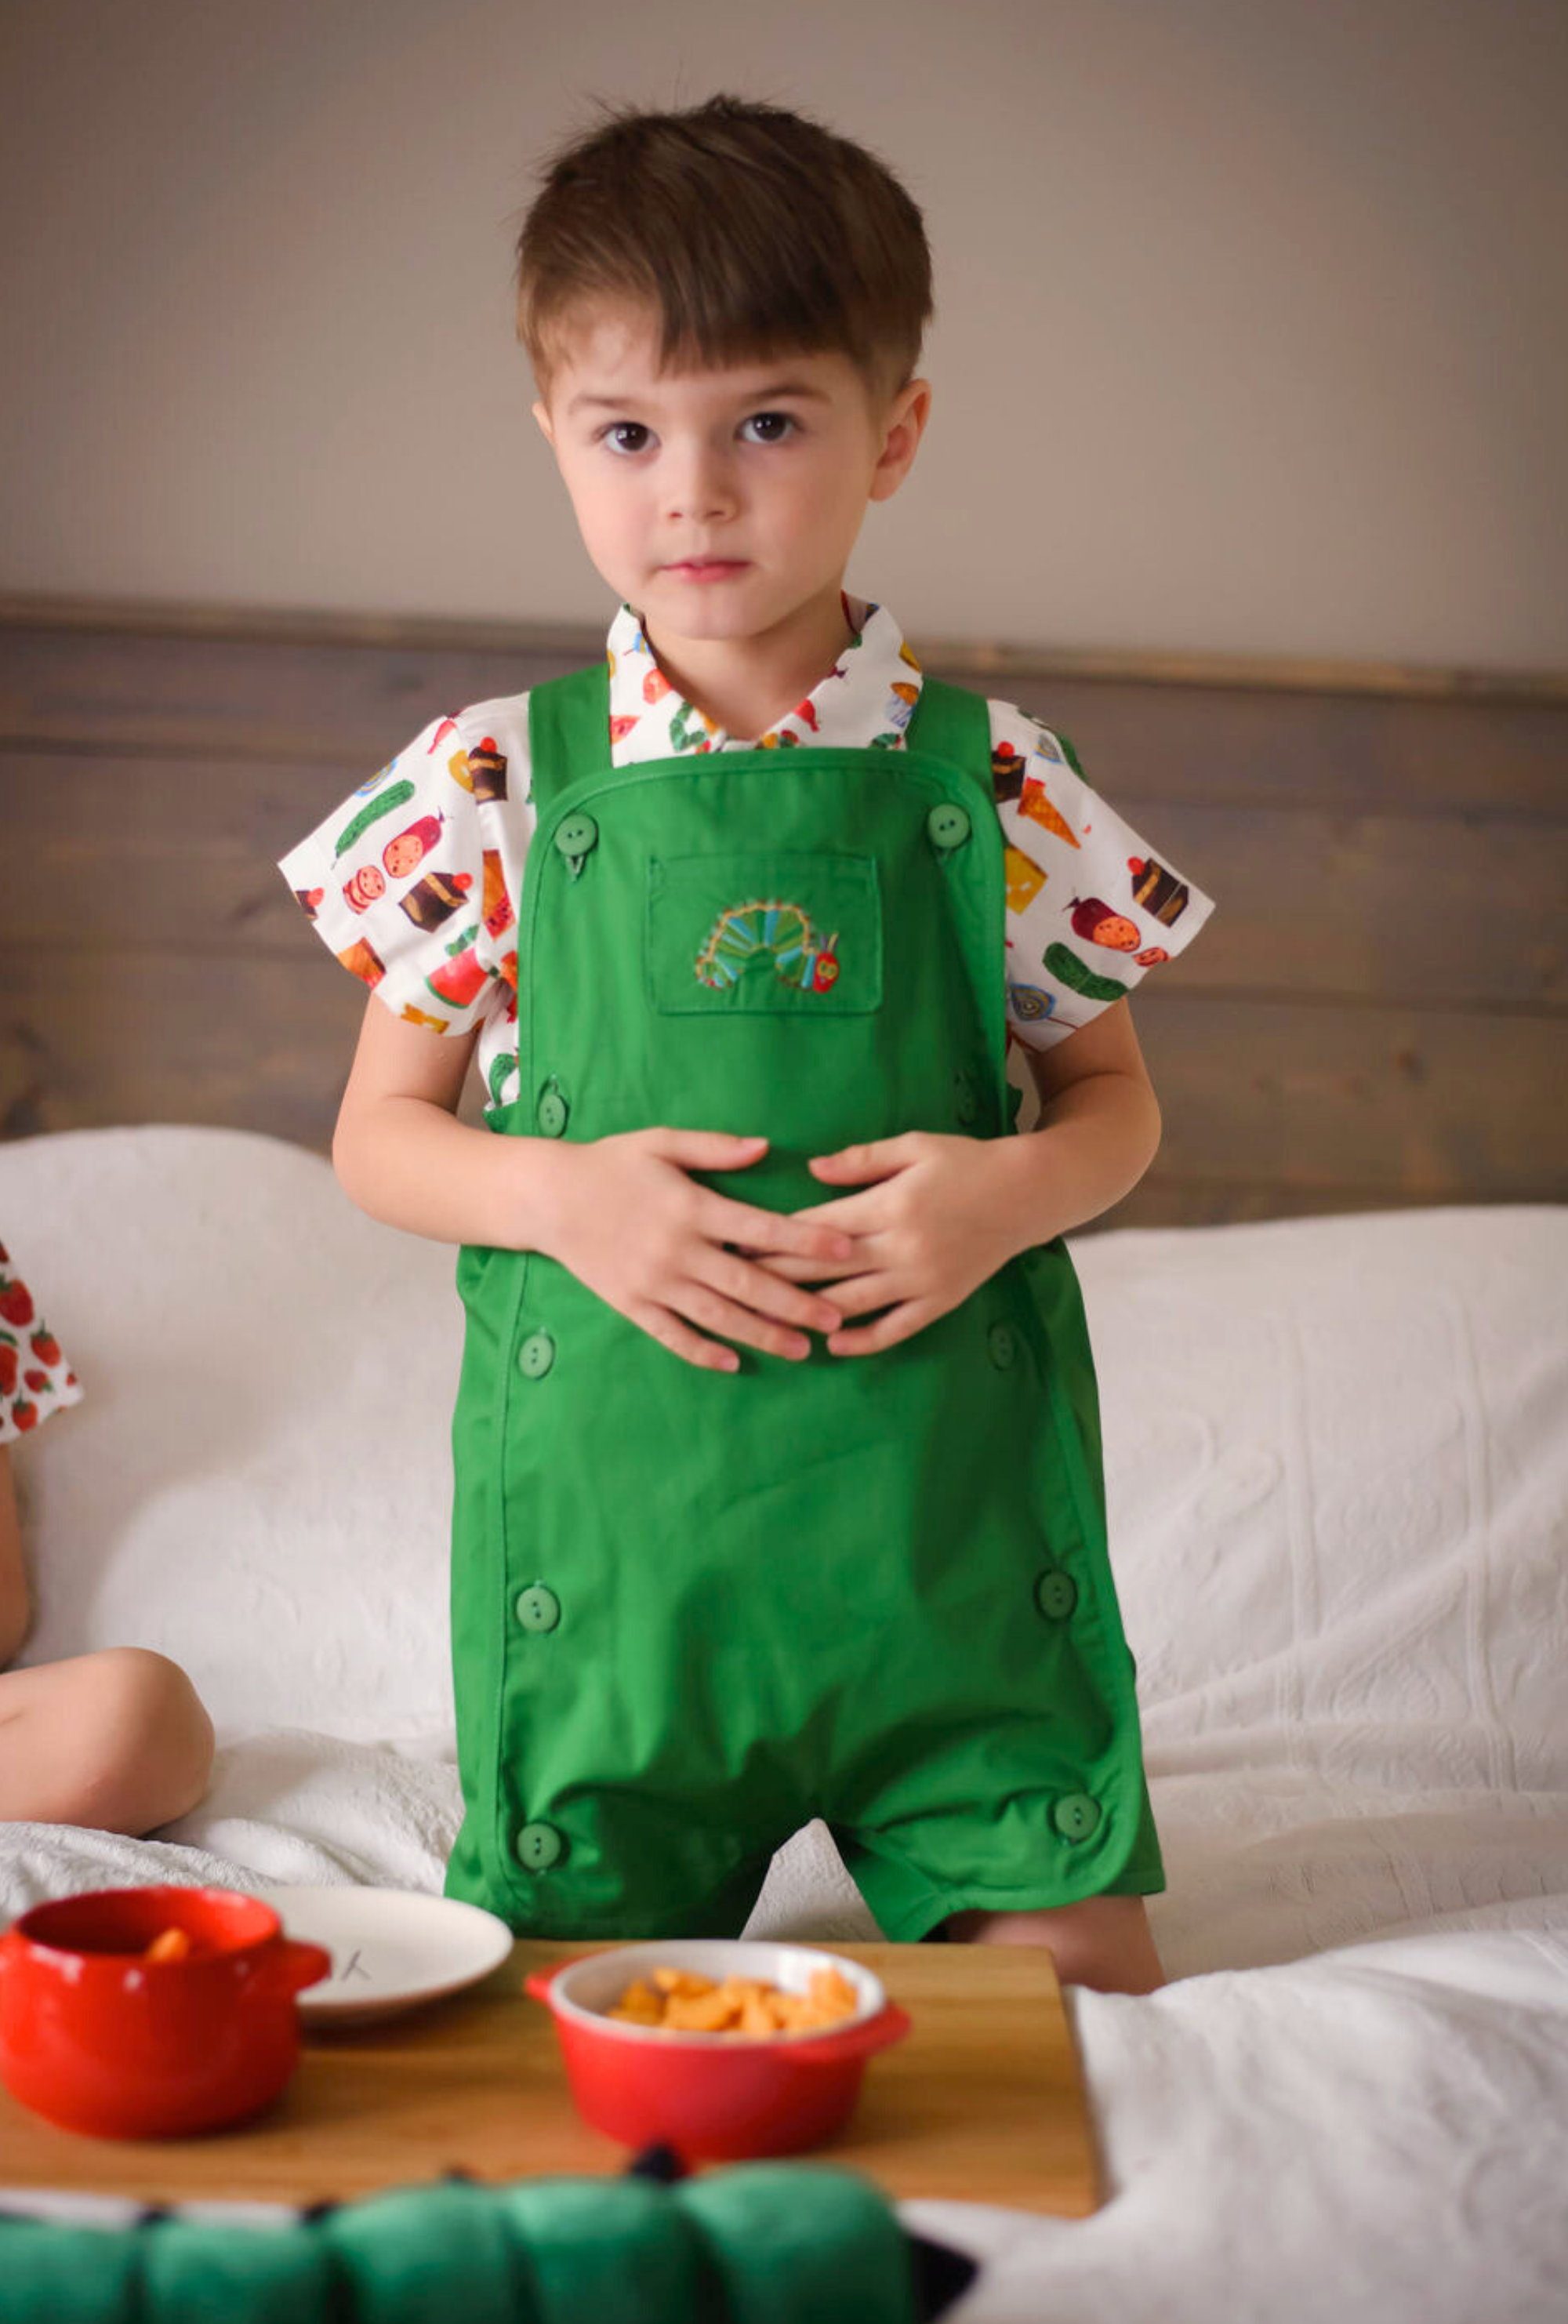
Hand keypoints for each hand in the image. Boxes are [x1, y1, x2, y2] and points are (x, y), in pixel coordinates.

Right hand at [532, 1128, 855, 1373]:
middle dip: (796, 1303)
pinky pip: (672, 1335)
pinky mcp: (632, 1304)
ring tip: (801, 1349)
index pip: (761, 1229)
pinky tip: (734, 1363)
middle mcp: (677, 1250)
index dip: (806, 1241)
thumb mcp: (662, 1142)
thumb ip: (715, 1147)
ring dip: (762, 1335)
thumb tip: (765, 1147)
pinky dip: (703, 1352)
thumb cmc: (611, 1164)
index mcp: (692, 1207)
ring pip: (717, 1316)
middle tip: (836, 1320)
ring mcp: (654, 1282)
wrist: (548, 1198)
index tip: (845, 1250)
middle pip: (748, 1283)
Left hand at [736, 1132, 1021, 1356]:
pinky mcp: (940, 1301)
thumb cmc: (965, 1163)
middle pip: (826, 1268)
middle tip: (734, 1285)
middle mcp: (903, 1247)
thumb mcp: (914, 1146)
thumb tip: (811, 1171)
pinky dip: (863, 1339)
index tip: (738, 1243)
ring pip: (854, 1303)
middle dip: (776, 1276)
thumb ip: (861, 1160)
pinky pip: (896, 1328)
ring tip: (768, 1322)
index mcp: (891, 1205)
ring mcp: (922, 1279)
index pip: (820, 1227)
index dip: (776, 1238)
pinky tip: (832, 1343)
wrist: (1026, 1194)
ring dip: (808, 1313)